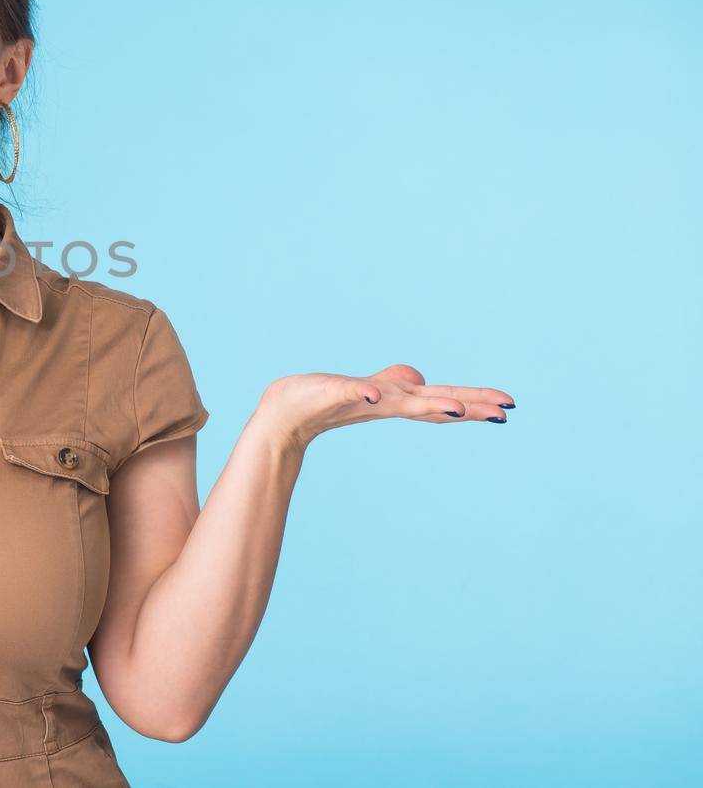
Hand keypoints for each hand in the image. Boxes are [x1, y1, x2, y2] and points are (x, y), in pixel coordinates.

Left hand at [258, 363, 514, 454]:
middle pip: (433, 405)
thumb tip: (419, 379)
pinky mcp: (334, 395)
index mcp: (395, 401)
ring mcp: (362, 400)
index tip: (508, 406)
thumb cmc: (323, 400)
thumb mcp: (365, 388)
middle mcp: (384, 403)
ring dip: (428, 406)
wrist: (283, 411)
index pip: (442, 401)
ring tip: (457, 409)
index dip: (474, 402)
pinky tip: (376, 394)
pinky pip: (351, 391)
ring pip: (402, 403)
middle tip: (504, 412)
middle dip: (468, 408)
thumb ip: (391, 383)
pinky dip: (364, 392)